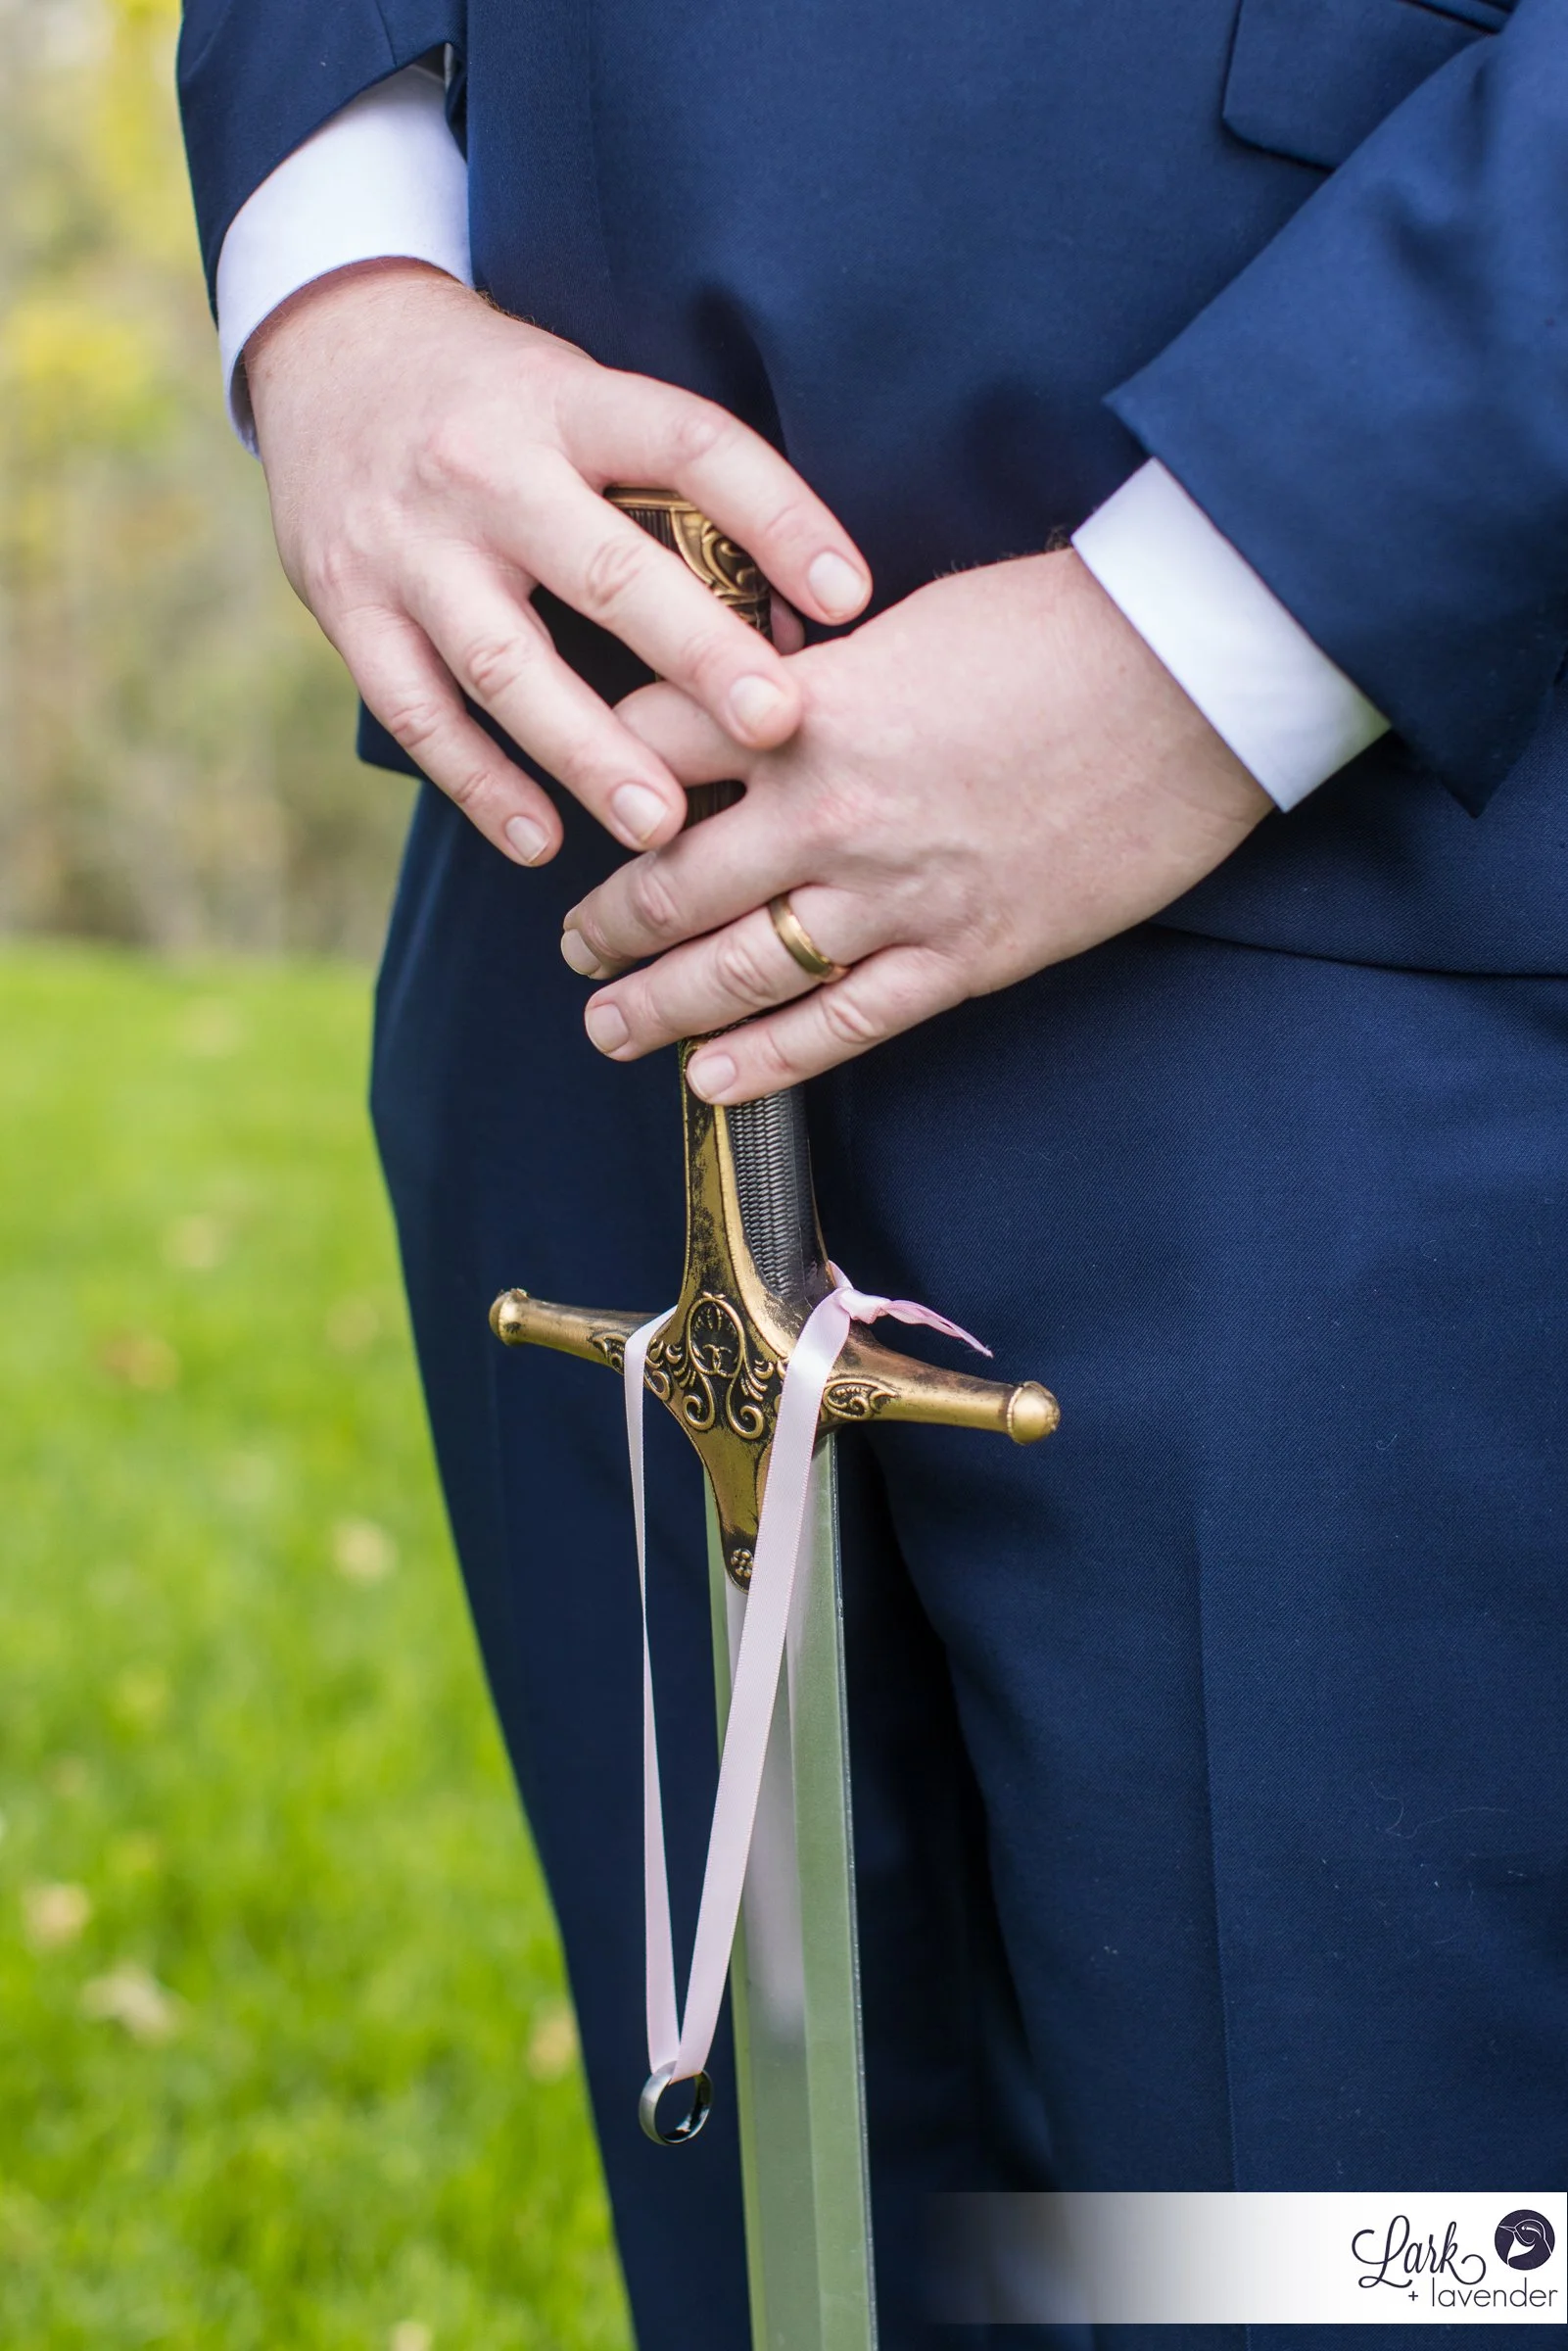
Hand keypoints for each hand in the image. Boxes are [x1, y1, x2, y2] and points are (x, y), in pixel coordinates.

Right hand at [244, 260, 869, 865]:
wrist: (327, 351)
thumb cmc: (503, 400)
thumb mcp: (584, 397)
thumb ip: (674, 493)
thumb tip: (801, 621)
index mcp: (568, 402)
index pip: (690, 445)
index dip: (777, 516)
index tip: (850, 597)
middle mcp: (487, 469)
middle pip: (604, 570)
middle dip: (696, 653)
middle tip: (775, 725)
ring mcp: (410, 545)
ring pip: (506, 663)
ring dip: (587, 751)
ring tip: (662, 824)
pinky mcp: (349, 609)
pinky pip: (419, 714)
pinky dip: (480, 782)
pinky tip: (542, 840)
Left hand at [558, 551, 1269, 1098]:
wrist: (1193, 677)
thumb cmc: (1062, 627)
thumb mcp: (910, 624)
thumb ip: (825, 682)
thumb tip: (769, 704)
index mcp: (808, 709)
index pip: (652, 748)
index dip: (600, 780)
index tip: (580, 808)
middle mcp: (828, 811)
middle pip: (672, 879)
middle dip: (609, 922)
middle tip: (576, 945)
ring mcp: (893, 895)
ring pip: (739, 968)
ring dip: (658, 1005)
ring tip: (609, 1026)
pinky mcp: (962, 955)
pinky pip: (841, 1026)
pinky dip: (767, 1060)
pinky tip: (712, 1081)